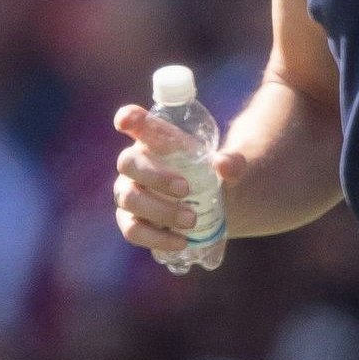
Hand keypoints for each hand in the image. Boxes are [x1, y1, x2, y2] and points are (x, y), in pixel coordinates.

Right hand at [111, 105, 228, 262]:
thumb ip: (232, 163)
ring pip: (129, 199)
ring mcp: (128, 193)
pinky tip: (180, 241)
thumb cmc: (206, 175)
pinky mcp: (131, 221)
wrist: (206, 206)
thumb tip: (224, 164)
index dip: (128, 118)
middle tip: (187, 189)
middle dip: (155, 177)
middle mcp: (134, 164)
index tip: (126, 121)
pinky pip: (132, 230)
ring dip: (159, 210)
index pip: (136, 123)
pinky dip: (156, 238)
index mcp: (153, 140)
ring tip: (191, 220)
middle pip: (128, 163)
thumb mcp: (225, 166)